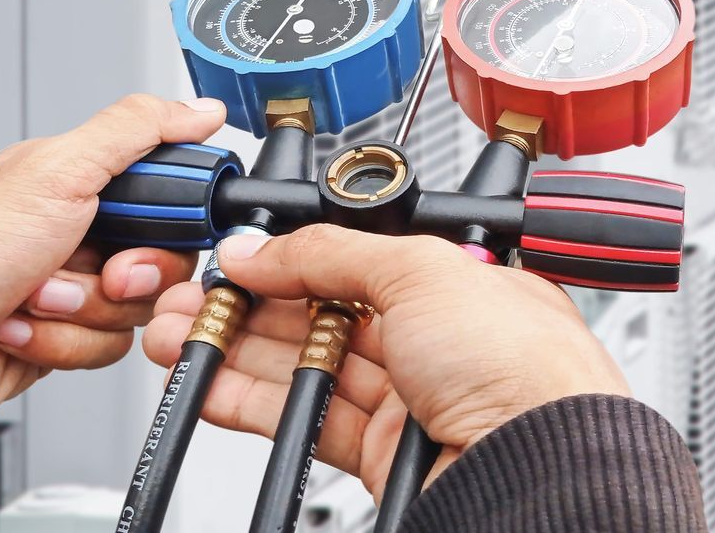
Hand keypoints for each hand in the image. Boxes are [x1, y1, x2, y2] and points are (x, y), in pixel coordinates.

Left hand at [0, 94, 227, 463]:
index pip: (172, 186)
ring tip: (29, 301)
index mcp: (78, 179)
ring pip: (137, 308)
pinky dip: (62, 345)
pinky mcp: (57, 339)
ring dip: (82, 312)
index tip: (149, 226)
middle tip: (91, 269)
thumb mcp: (52, 174)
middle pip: (166, 254)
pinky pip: (107, 350)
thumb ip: (134, 132)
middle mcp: (76, 230)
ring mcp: (66, 287)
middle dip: (128, 273)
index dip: (176, 214)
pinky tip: (15, 330)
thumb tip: (199, 108)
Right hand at [143, 224, 629, 492]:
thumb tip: (267, 248)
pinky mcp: (382, 453)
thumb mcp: (423, 271)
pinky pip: (305, 419)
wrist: (536, 466)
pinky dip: (252, 401)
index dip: (297, 258)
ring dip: (238, 349)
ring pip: (307, 366)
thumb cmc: (523, 367)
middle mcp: (437, 339)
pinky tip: (212, 382)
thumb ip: (335, 253)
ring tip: (178, 333)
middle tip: (193, 296)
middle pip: (325, 314)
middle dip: (253, 303)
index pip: (360, 261)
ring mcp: (410, 399)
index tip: (241, 257)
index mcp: (460, 283)